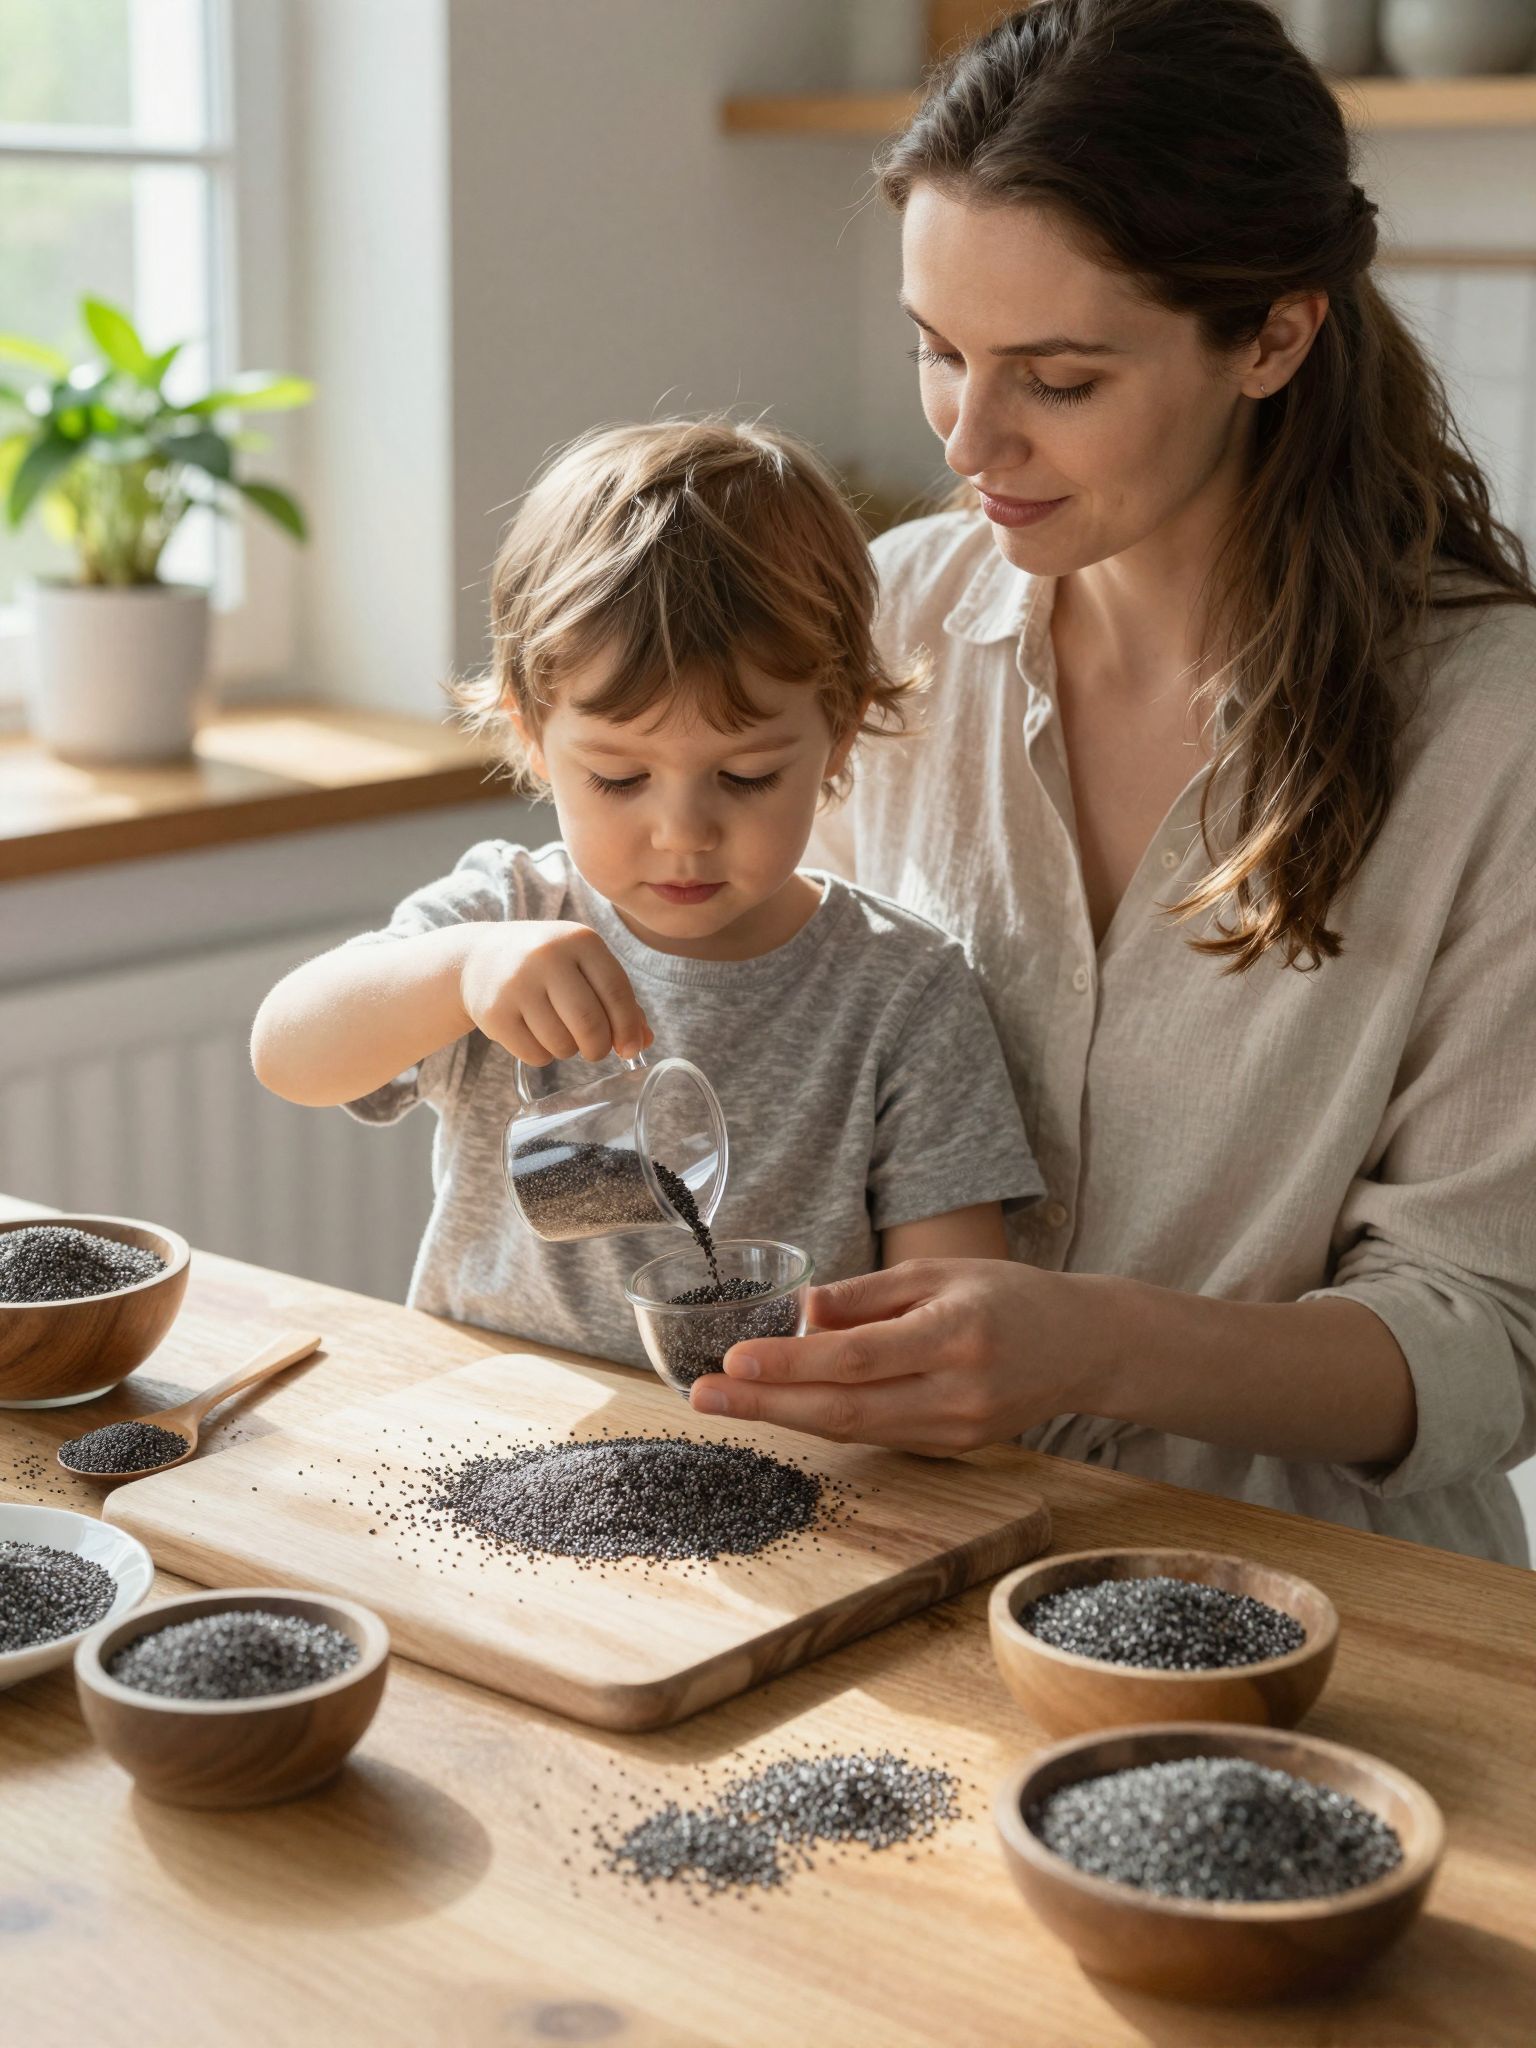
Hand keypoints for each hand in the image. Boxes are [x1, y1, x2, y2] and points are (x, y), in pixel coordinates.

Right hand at [458, 921, 652, 1066]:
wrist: (482, 956)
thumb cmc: (549, 966)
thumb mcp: (585, 967)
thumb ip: (619, 1000)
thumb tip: (642, 1042)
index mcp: (580, 940)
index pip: (617, 992)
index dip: (628, 1028)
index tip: (630, 1048)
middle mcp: (547, 956)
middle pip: (589, 1023)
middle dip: (599, 1048)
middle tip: (595, 1051)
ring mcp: (516, 983)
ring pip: (561, 1043)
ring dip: (569, 1050)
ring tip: (560, 1034)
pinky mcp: (494, 1012)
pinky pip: (534, 1054)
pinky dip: (543, 1055)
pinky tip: (535, 1035)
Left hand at [690, 1257, 1098, 1454]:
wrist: (1082, 1348)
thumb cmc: (1006, 1296)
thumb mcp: (938, 1273)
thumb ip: (867, 1296)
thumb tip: (801, 1314)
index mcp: (954, 1335)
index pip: (857, 1357)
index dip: (791, 1362)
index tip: (733, 1360)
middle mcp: (956, 1392)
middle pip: (844, 1408)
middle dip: (765, 1404)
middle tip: (701, 1396)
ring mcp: (955, 1431)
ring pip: (854, 1430)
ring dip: (784, 1417)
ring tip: (725, 1402)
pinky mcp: (951, 1449)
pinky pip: (876, 1434)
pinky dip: (826, 1420)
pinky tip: (784, 1406)